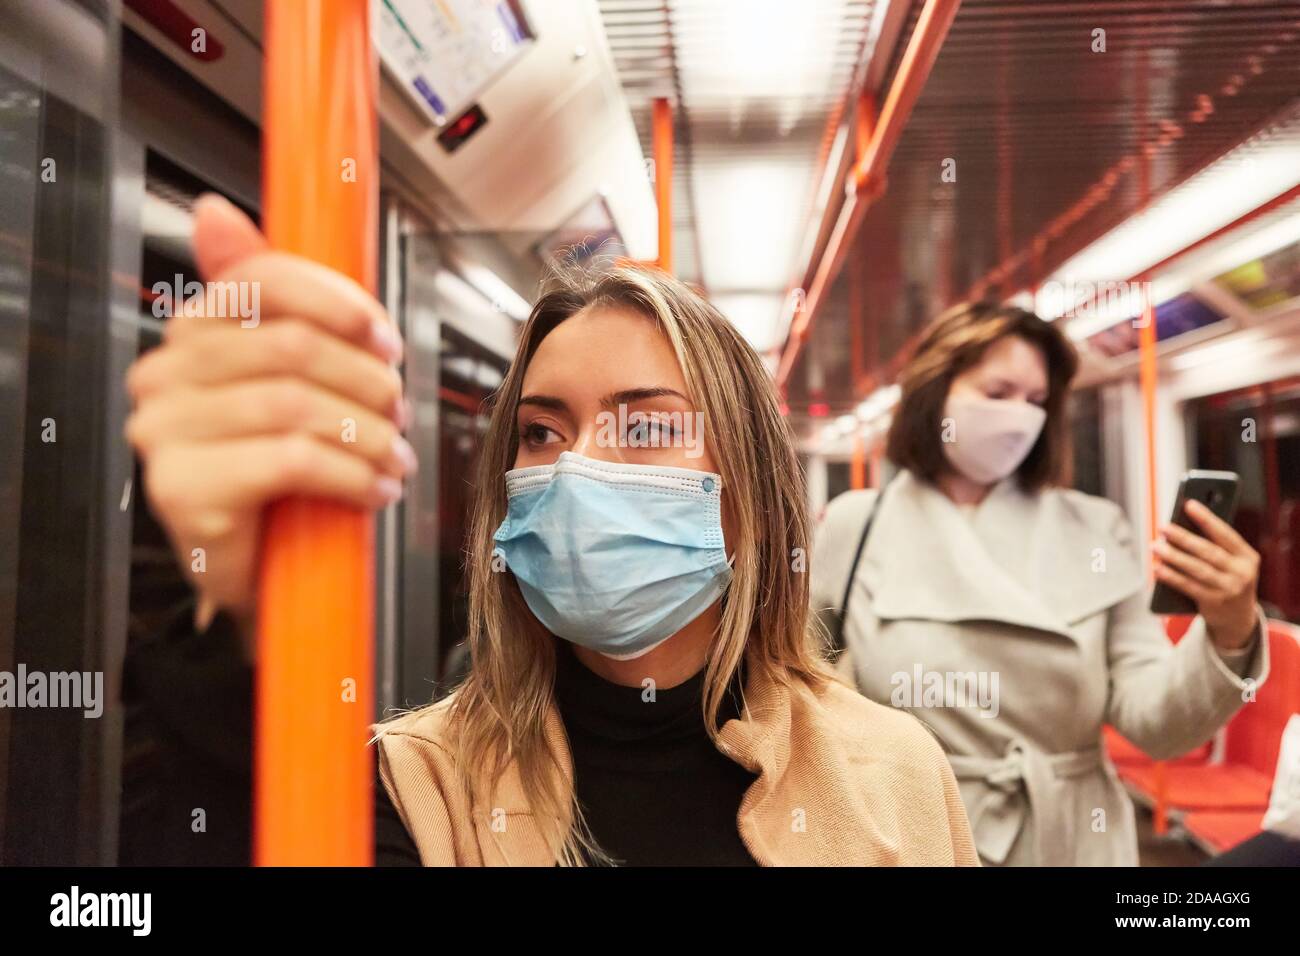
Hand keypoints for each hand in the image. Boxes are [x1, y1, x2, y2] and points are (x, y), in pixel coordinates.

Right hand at [125, 194, 413, 647]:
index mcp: (190, 332)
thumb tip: (216, 212)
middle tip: (399, 413)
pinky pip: (290, 460)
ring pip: (296, 405)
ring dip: (368, 434)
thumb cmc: (281, 473)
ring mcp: (164, 434)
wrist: (263, 571)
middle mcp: (162, 375)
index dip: (340, 306)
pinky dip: (351, 474)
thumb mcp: (288, 380)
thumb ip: (274, 302)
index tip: (386, 342)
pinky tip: (374, 489)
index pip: (263, 282)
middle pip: (292, 346)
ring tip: (394, 459)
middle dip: (367, 381)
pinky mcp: (182, 490)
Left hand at [1152, 499, 1260, 649]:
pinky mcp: (1214, 603)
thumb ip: (1215, 546)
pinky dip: (1171, 576)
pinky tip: (1157, 568)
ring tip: (1155, 546)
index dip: (1207, 518)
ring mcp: (1229, 589)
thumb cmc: (1228, 579)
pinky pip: (1188, 586)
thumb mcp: (1231, 563)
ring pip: (1197, 569)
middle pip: (1208, 551)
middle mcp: (1242, 573)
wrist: (1237, 619)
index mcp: (1248, 557)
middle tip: (1163, 527)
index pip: (1226, 533)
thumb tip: (1182, 525)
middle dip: (1184, 538)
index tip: (1189, 504)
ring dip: (1174, 556)